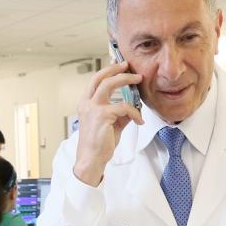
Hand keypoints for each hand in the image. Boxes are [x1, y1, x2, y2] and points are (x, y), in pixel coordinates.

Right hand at [73, 61, 142, 186]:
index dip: (108, 71)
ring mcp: (93, 108)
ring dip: (126, 79)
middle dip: (116, 69)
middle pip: (101, 77)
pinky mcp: (102, 115)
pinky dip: (135, 113)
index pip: (95, 81)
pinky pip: (124, 107)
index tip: (119, 66)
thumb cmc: (99, 145)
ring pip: (110, 84)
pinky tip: (139, 120)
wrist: (91, 160)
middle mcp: (87, 103)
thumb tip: (132, 108)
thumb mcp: (111, 125)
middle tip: (128, 66)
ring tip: (138, 79)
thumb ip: (119, 114)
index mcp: (86, 104)